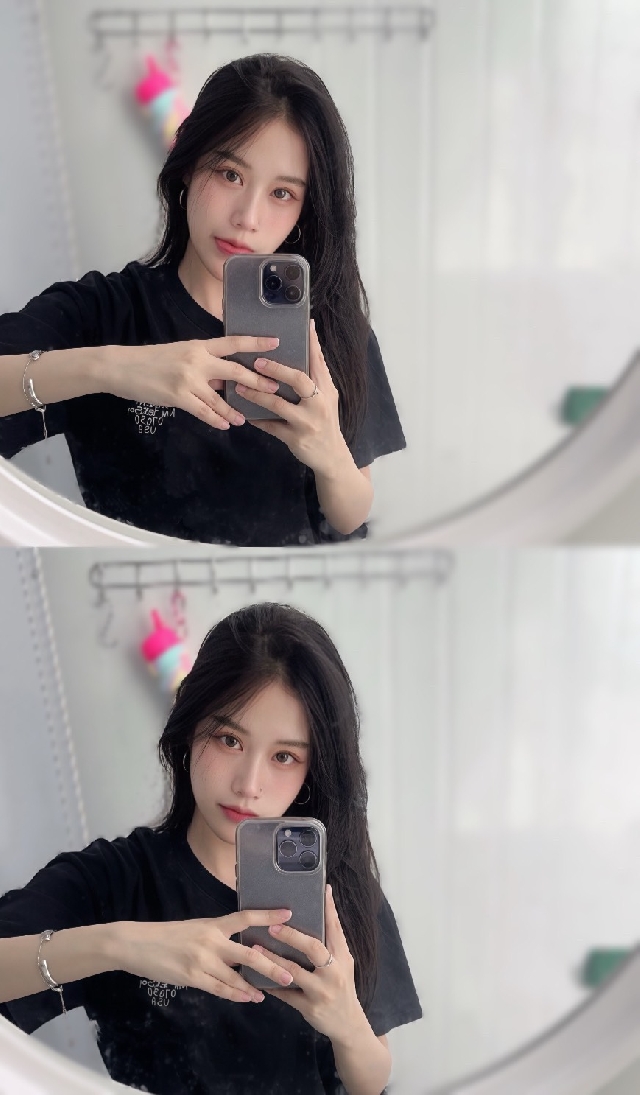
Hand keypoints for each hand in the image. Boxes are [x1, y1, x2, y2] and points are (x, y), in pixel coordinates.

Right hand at [106, 335, 280, 430]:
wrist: (122, 367)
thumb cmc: (151, 360)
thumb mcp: (180, 354)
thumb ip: (202, 364)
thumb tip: (223, 380)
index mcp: (198, 346)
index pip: (232, 342)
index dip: (255, 343)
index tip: (275, 342)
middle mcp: (197, 361)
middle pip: (235, 371)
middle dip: (257, 381)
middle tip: (274, 388)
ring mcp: (188, 380)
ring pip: (220, 398)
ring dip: (235, 409)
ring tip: (247, 418)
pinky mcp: (179, 397)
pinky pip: (204, 412)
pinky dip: (216, 419)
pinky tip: (226, 425)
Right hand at [115, 909, 295, 1003]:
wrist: (137, 944)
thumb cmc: (168, 935)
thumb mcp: (195, 928)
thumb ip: (217, 937)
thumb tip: (239, 949)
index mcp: (212, 924)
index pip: (245, 917)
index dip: (267, 916)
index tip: (288, 914)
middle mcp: (211, 941)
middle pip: (248, 954)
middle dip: (271, 965)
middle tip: (290, 973)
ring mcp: (202, 961)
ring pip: (236, 977)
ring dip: (254, 986)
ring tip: (271, 991)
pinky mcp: (192, 977)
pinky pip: (219, 989)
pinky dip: (236, 994)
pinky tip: (248, 997)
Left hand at [234, 320, 349, 474]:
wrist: (331, 457)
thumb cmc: (325, 421)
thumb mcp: (327, 398)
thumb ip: (316, 375)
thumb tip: (309, 344)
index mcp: (326, 390)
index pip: (318, 361)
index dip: (311, 342)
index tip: (304, 324)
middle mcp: (319, 404)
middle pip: (298, 380)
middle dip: (276, 369)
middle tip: (257, 361)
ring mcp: (307, 422)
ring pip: (279, 404)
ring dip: (257, 394)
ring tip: (241, 387)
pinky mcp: (295, 438)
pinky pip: (271, 426)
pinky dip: (256, 418)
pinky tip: (244, 411)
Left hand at [251, 885, 363, 1041]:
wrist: (348, 1024)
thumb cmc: (342, 985)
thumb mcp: (343, 962)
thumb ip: (332, 939)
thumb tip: (324, 902)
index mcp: (342, 956)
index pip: (335, 928)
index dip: (328, 909)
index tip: (320, 890)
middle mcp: (334, 972)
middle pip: (313, 948)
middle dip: (292, 936)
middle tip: (272, 926)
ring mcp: (321, 991)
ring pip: (294, 972)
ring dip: (273, 959)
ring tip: (256, 948)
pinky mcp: (309, 1008)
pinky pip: (286, 994)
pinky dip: (271, 985)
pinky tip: (256, 976)